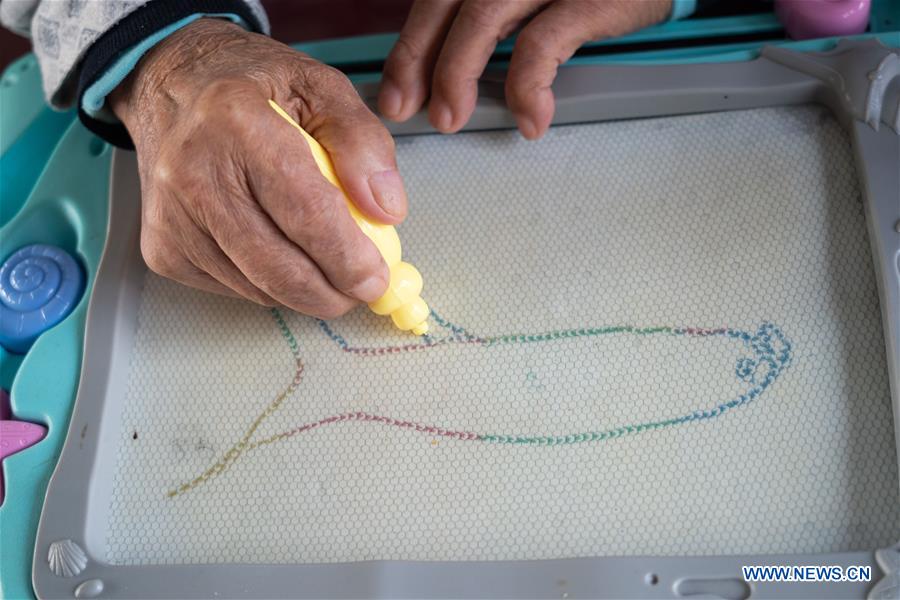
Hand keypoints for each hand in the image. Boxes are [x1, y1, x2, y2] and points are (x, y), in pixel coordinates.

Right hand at [110, 18, 407, 317]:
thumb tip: (387, 212)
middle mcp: (193, 172)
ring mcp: (172, 217)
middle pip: (279, 265)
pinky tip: (280, 252)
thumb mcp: (321, 88)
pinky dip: (271, 286)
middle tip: (362, 288)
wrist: (170, 86)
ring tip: (328, 266)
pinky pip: (235, 290)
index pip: (305, 211)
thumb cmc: (252, 86)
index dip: (348, 257)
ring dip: (305, 292)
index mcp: (236, 121)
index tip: (377, 278)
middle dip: (333, 292)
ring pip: (259, 288)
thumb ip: (363, 143)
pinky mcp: (162, 249)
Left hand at [378, 0, 670, 138]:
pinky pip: (544, 42)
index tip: (394, 94)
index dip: (410, 47)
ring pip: (483, 17)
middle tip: (409, 110)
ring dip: (458, 74)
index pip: (436, 0)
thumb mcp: (532, 1)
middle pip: (449, 4)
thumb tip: (446, 74)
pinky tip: (529, 119)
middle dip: (420, 62)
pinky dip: (528, 85)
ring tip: (451, 119)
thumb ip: (492, 22)